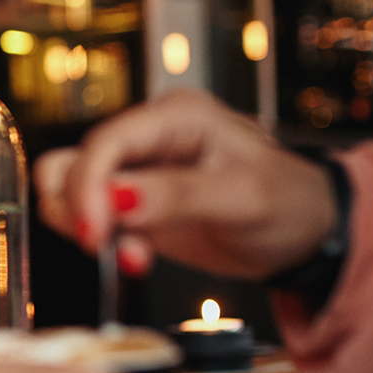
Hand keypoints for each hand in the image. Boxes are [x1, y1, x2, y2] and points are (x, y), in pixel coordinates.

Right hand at [36, 88, 334, 279]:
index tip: (93, 233)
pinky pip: (87, 214)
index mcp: (176, 117)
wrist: (304, 233)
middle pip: (75, 161)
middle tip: (112, 249)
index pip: (107, 141)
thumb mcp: (243, 199)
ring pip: (68, 187)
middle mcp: (148, 136)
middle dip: (84, 210)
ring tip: (133, 255)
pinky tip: (136, 256)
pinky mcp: (131, 201)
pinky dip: (99, 240)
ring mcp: (136, 169)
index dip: (88, 185)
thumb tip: (116, 198)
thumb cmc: (288, 202)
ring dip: (86, 226)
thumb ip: (177, 196)